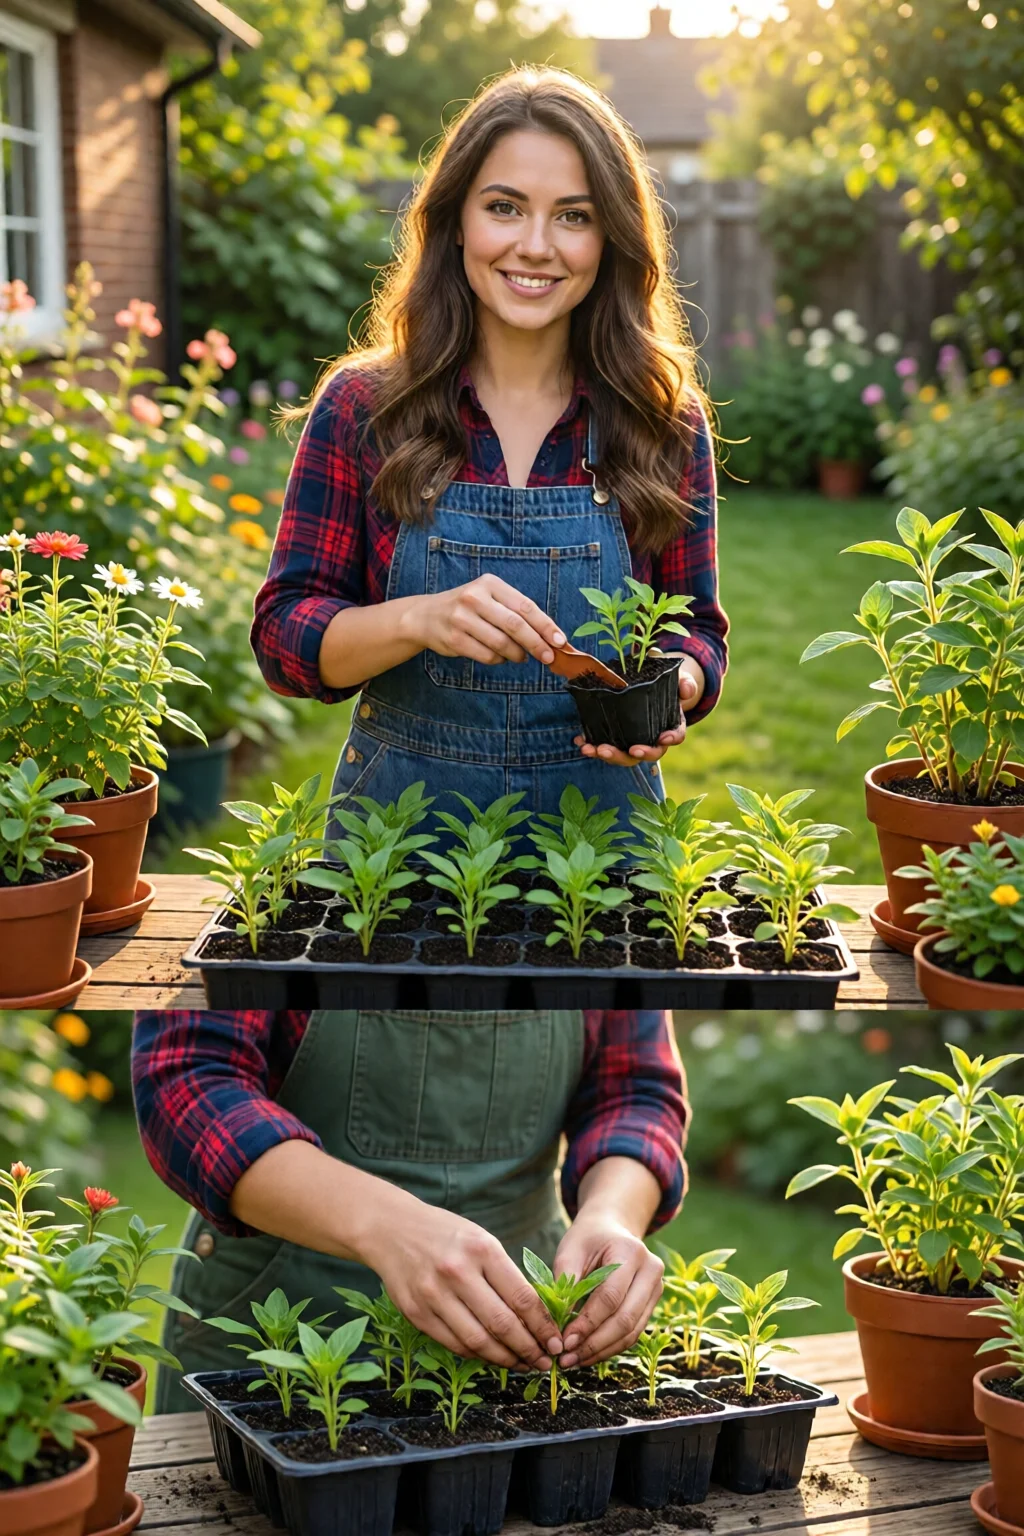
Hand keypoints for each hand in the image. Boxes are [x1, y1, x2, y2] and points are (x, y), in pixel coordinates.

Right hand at [359, 1190, 561, 1369]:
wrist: (391, 1229)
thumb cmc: (446, 1234)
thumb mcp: (481, 1240)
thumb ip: (505, 1275)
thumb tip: (537, 1316)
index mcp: (481, 1249)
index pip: (522, 1297)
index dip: (543, 1326)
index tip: (556, 1341)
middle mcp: (457, 1272)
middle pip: (502, 1324)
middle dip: (529, 1349)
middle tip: (545, 1361)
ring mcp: (433, 1295)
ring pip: (478, 1341)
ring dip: (505, 1359)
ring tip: (522, 1364)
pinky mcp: (416, 1313)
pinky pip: (453, 1344)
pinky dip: (477, 1355)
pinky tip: (492, 1356)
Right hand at [409, 575, 564, 666]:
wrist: (426, 615)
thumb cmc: (468, 608)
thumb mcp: (489, 598)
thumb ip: (515, 611)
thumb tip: (549, 636)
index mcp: (489, 584)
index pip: (525, 606)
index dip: (545, 625)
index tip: (560, 640)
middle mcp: (474, 598)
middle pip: (515, 625)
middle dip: (537, 644)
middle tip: (549, 657)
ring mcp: (462, 619)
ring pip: (501, 644)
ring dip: (517, 654)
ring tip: (521, 656)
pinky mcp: (454, 639)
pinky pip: (487, 655)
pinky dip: (499, 660)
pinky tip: (499, 656)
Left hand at [552, 1210, 664, 1368]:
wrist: (611, 1228)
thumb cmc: (587, 1239)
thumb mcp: (570, 1251)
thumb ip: (565, 1284)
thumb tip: (560, 1327)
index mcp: (631, 1251)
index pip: (610, 1296)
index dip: (587, 1323)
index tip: (564, 1340)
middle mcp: (651, 1270)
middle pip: (625, 1318)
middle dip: (594, 1343)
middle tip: (567, 1358)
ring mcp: (657, 1287)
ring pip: (632, 1331)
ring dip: (602, 1350)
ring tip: (575, 1360)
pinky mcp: (652, 1303)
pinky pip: (634, 1332)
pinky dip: (611, 1347)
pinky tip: (589, 1353)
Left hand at [575, 666, 700, 766]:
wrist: (653, 687)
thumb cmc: (668, 685)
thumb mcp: (678, 679)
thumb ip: (684, 683)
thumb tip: (686, 690)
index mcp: (672, 726)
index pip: (675, 736)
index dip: (670, 739)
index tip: (662, 738)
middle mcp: (654, 739)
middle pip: (646, 754)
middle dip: (629, 755)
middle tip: (613, 749)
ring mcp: (636, 741)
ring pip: (624, 756)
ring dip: (607, 755)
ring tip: (590, 749)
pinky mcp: (619, 739)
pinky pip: (608, 747)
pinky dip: (593, 745)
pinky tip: (580, 741)